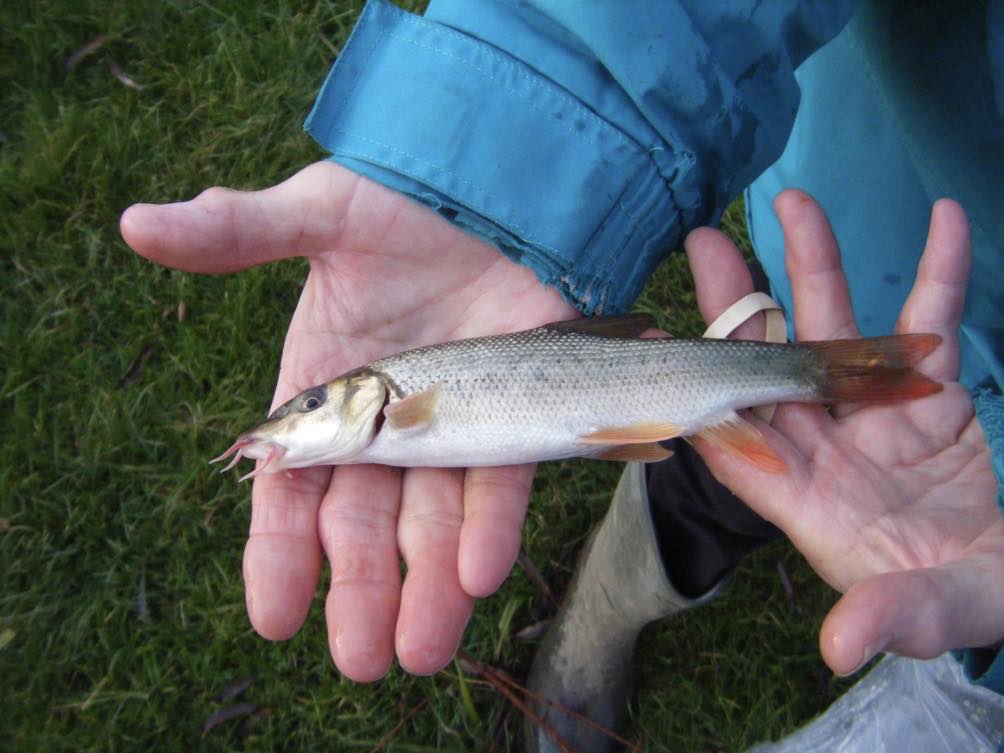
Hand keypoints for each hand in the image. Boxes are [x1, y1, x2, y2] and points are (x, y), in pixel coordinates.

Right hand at [121, 161, 575, 679]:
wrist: (496, 186)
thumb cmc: (400, 201)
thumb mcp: (318, 214)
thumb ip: (238, 231)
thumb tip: (138, 225)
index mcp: (324, 389)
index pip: (291, 485)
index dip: (279, 551)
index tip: (275, 617)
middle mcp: (384, 419)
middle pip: (364, 519)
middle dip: (359, 588)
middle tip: (359, 658)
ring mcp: (451, 421)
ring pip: (432, 518)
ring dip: (428, 584)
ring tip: (424, 648)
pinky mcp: (513, 413)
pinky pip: (498, 481)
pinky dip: (488, 526)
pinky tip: (479, 574)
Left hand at [686, 190, 1001, 674]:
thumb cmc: (953, 602)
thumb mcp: (925, 612)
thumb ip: (889, 618)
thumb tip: (843, 645)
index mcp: (802, 497)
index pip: (736, 437)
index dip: (699, 392)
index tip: (665, 341)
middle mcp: (824, 445)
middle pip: (768, 365)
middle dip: (739, 305)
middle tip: (704, 243)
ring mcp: (874, 414)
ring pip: (837, 329)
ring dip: (817, 268)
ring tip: (794, 204)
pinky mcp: (933, 395)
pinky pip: (932, 324)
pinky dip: (938, 274)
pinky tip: (942, 221)